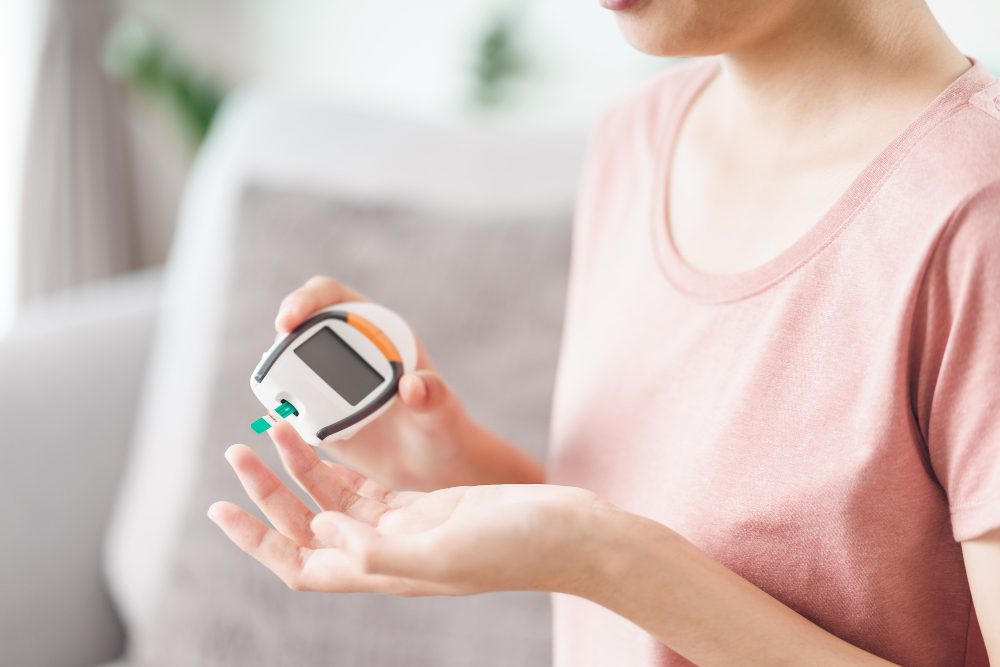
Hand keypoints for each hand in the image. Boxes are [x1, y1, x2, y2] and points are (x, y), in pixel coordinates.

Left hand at [208, 428, 602, 595]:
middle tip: (238, 451)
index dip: (256, 542)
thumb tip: (321, 531)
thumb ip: (378, 548)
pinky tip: (319, 442)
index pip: (299, 565)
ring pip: (332, 501)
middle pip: (306, 528)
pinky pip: (364, 485)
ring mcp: (404, 527)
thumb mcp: (445, 550)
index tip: (221, 510)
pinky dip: (337, 463)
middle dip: (268, 492)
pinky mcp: (423, 503)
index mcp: (384, 571)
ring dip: (298, 471)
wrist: (567, 531)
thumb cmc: (516, 545)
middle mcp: (385, 552)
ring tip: (271, 431)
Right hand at [273, 275, 541, 489]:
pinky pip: (288, 406)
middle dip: (282, 340)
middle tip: (276, 360)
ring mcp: (326, 380)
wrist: (430, 466)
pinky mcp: (314, 413)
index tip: (290, 318)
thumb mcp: (442, 413)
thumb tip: (413, 385)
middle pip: (299, 328)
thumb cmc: (442, 429)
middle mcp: (345, 348)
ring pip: (287, 366)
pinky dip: (279, 411)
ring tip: (282, 399)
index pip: (331, 298)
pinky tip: (283, 426)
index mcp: (377, 330)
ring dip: (277, 377)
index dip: (306, 300)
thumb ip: (434, 396)